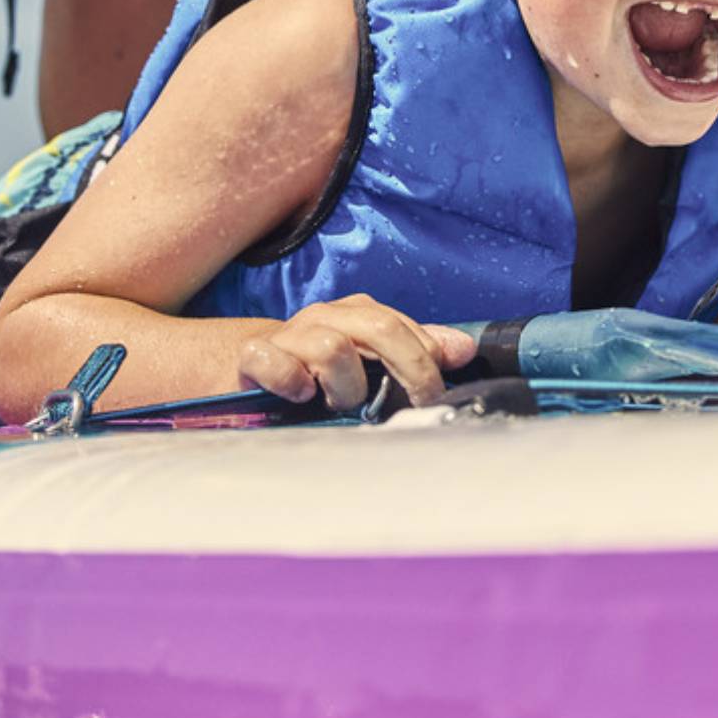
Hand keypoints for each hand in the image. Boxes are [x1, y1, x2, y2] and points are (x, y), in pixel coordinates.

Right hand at [237, 293, 473, 409]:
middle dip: (407, 369)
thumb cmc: (321, 368)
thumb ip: (417, 350)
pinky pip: (275, 362)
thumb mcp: (372, 358)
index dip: (426, 360)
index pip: (403, 326)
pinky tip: (299, 395)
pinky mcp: (255, 356)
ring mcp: (290, 334)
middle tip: (413, 404)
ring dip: (345, 387)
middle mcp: (326, 316)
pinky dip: (291, 381)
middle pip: (378, 327)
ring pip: (332, 348)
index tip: (435, 395)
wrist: (253, 366)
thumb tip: (464, 349)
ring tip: (339, 403)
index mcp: (357, 313)